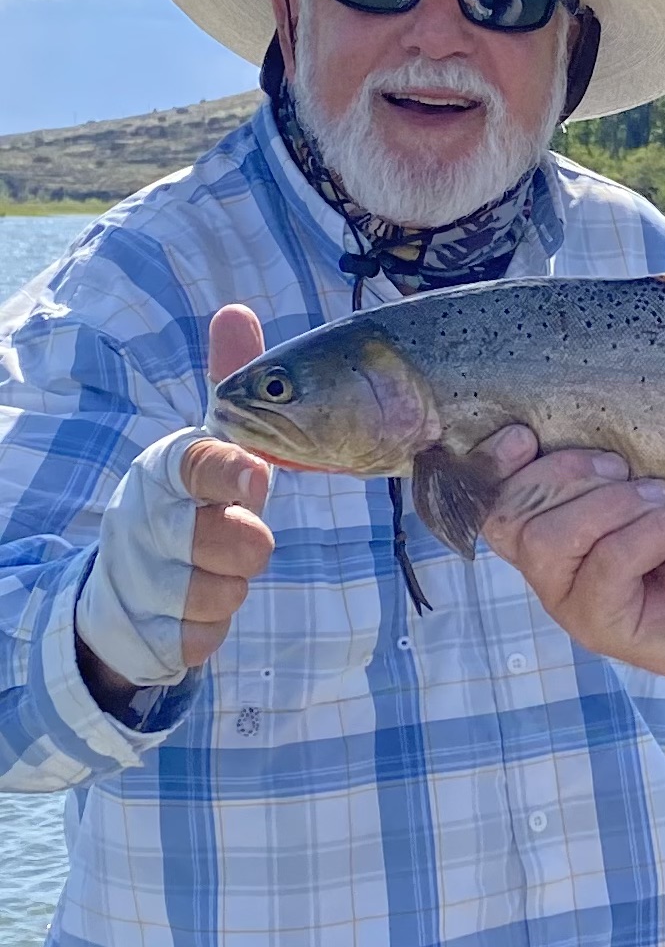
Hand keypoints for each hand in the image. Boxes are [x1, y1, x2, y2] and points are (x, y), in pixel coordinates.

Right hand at [76, 306, 274, 705]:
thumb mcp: (206, 443)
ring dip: (232, 584)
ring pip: (223, 591)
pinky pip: (204, 635)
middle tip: (247, 536)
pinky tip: (195, 605)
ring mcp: (141, 579)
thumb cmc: (184, 503)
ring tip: (215, 568)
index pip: (197, 463)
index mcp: (163, 468)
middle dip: (248, 543)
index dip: (230, 472)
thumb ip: (231, 382)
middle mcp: (144, 520)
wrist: (122, 589)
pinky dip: (211, 624)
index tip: (259, 477)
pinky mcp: (147, 631)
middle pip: (225, 539)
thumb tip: (235, 311)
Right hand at [476, 426, 664, 764]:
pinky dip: (654, 530)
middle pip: (513, 514)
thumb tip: (622, 401)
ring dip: (610, 503)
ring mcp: (571, 601)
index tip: (526, 434)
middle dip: (566, 472)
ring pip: (549, 540)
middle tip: (628, 467)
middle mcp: (551, 568)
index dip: (495, 464)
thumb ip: (634, 450)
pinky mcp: (603, 626)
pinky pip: (608, 566)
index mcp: (554, 526)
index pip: (494, 499)